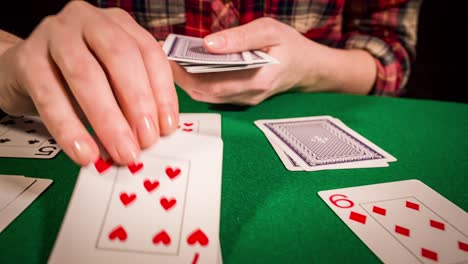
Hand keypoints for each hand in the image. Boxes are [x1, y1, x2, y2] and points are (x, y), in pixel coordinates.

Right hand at [0, 1, 177, 165]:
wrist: (23, 69)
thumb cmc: (76, 76)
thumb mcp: (113, 80)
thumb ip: (136, 99)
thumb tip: (156, 131)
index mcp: (118, 24)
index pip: (149, 53)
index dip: (162, 92)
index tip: (166, 127)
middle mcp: (89, 21)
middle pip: (120, 58)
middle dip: (137, 103)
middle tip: (145, 141)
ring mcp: (55, 35)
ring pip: (86, 75)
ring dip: (108, 120)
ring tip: (121, 151)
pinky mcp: (27, 58)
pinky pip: (50, 96)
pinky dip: (70, 128)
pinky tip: (84, 151)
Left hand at [171, 17, 374, 104]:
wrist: (309, 68)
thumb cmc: (291, 46)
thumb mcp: (270, 31)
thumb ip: (240, 38)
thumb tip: (207, 44)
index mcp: (256, 81)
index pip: (210, 82)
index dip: (185, 72)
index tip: (168, 53)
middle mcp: (247, 96)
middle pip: (203, 93)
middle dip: (179, 76)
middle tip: (164, 55)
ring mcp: (243, 101)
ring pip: (206, 96)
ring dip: (186, 79)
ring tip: (173, 58)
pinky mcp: (240, 99)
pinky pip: (213, 94)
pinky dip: (197, 80)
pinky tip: (189, 65)